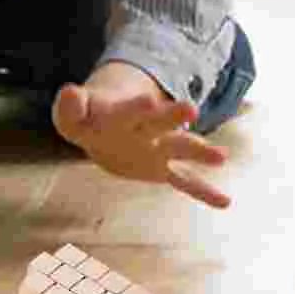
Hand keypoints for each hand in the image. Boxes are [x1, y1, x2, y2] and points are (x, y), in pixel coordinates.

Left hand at [51, 61, 231, 209]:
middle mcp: (145, 129)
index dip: (136, 107)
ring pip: (180, 148)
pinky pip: (185, 181)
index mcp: (122, 115)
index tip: (149, 101)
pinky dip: (203, 192)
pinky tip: (225, 202)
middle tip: (191, 109)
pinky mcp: (161, 169)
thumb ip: (70, 107)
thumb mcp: (71, 116)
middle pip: (160, 122)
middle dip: (172, 116)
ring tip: (221, 157)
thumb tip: (69, 91)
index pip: (128, 110)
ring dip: (199, 152)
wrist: (105, 129)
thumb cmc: (87, 120)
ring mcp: (157, 149)